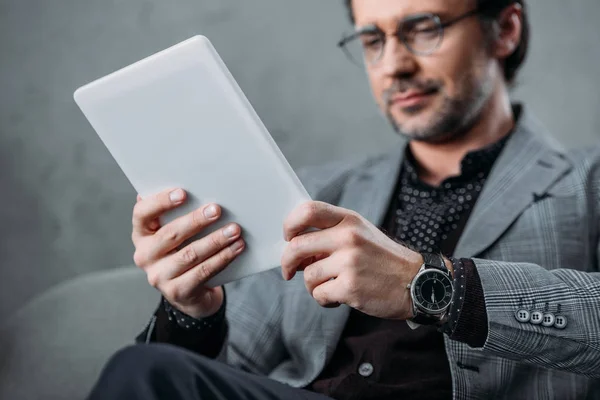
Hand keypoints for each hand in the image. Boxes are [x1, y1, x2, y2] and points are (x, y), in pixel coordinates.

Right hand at [132, 188, 244, 318]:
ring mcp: (159, 276)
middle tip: (217, 209)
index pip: (142, 214)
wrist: (190, 293)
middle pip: (170, 234)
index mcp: (141, 234)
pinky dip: (222, 258)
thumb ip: (178, 214)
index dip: (161, 202)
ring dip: (215, 240)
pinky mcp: (177, 292)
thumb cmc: (183, 251)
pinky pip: (203, 272)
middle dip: (196, 220)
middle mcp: (145, 255)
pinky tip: (236, 248)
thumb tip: (199, 186)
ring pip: (190, 254)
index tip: (183, 192)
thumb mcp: (177, 233)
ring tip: (234, 230)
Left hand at [281, 201, 422, 319]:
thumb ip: (331, 233)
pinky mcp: (350, 287)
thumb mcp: (362, 233)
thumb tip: (295, 245)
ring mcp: (349, 262)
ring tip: (330, 286)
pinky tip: (338, 298)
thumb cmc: (383, 259)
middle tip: (289, 271)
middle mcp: (348, 237)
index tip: (288, 238)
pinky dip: (324, 300)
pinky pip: (319, 294)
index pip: (307, 210)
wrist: (418, 283)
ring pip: (307, 275)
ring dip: (312, 285)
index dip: (290, 224)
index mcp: (349, 220)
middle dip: (287, 262)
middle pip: (297, 246)